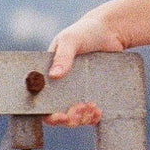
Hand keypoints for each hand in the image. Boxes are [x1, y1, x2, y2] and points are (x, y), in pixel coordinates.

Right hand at [43, 11, 124, 125]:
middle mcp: (59, 87)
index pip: (40, 100)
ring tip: (93, 107)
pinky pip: (89, 114)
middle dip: (68, 118)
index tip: (59, 115)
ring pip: (74, 117)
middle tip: (81, 109)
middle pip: (57, 114)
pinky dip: (93, 117)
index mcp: (47, 74)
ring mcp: (75, 92)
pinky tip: (98, 111)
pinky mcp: (91, 94)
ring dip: (81, 118)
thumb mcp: (71, 40)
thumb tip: (54, 75)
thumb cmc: (84, 32)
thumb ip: (63, 56)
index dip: (47, 113)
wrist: (109, 31)